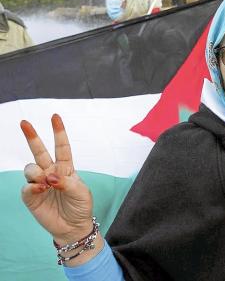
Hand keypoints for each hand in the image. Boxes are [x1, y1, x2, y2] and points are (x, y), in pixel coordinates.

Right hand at [20, 115, 93, 244]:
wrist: (73, 227)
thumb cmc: (80, 206)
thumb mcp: (81, 192)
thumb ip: (66, 182)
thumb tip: (49, 177)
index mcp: (66, 168)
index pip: (62, 147)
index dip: (58, 132)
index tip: (55, 117)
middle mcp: (51, 172)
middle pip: (39, 152)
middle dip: (32, 137)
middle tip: (24, 122)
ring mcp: (40, 184)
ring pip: (30, 168)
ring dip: (36, 172)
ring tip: (46, 182)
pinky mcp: (31, 197)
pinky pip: (27, 186)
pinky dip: (32, 186)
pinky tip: (40, 189)